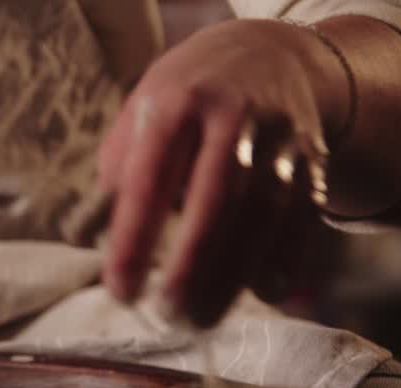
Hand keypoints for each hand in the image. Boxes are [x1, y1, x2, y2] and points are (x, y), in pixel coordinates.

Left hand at [97, 19, 337, 327]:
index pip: (150, 178)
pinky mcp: (315, 162)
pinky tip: (263, 295)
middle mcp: (235, 116)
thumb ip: (116, 176)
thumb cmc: (183, 102)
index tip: (121, 291)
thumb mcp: (140, 119)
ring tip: (200, 321)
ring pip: (264, 214)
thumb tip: (85, 239)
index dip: (134, 239)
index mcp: (177, 103)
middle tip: (167, 316)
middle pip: (217, 198)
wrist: (270, 54)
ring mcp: (281, 138)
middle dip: (192, 265)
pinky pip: (305, 217)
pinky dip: (286, 259)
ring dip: (233, 276)